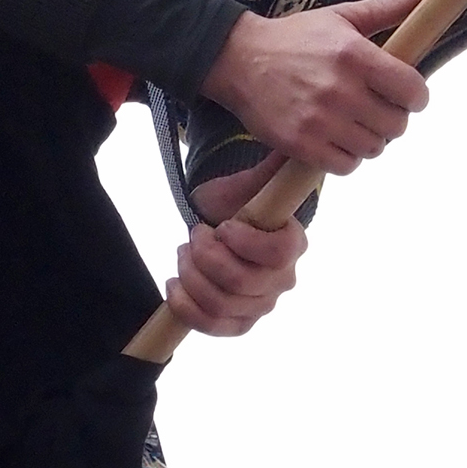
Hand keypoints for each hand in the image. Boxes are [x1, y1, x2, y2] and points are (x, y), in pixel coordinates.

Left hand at [165, 163, 304, 336]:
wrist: (225, 228)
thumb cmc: (240, 205)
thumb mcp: (253, 181)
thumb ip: (275, 167)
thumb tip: (290, 140)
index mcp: (293, 244)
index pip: (278, 253)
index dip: (246, 243)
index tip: (223, 226)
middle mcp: (283, 279)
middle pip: (242, 282)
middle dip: (206, 256)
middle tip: (194, 234)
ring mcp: (261, 305)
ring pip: (222, 304)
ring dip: (191, 277)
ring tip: (182, 254)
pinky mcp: (238, 323)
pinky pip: (212, 327)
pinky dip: (185, 307)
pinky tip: (173, 284)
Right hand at [198, 0, 434, 174]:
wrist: (238, 60)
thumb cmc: (297, 37)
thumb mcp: (343, 16)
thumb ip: (391, 6)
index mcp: (354, 54)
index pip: (412, 90)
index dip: (416, 96)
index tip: (405, 94)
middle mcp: (339, 89)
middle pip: (397, 124)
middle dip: (393, 118)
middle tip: (377, 108)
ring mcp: (319, 120)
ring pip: (374, 148)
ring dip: (370, 138)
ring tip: (355, 122)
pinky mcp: (300, 144)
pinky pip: (346, 166)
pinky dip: (347, 156)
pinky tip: (337, 138)